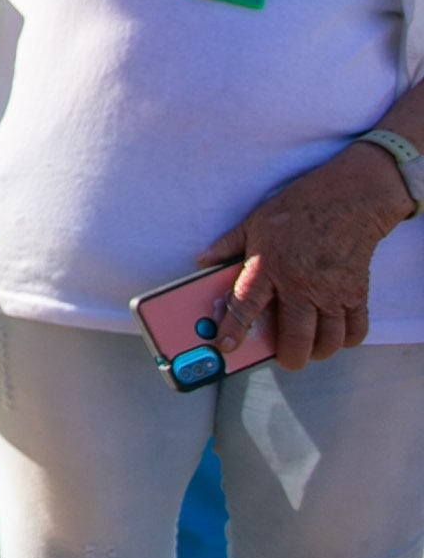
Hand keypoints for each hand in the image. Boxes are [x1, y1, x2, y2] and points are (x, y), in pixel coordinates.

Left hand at [194, 144, 413, 370]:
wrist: (346, 200)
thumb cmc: (296, 211)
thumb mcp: (254, 222)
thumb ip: (227, 245)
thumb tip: (201, 260)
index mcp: (268, 266)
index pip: (245, 306)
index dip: (234, 330)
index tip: (226, 347)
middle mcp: (299, 284)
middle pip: (294, 337)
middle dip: (287, 357)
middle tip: (282, 357)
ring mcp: (331, 292)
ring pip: (326, 340)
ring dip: (316, 351)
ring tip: (307, 349)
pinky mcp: (356, 293)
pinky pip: (355, 330)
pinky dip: (346, 340)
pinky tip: (335, 336)